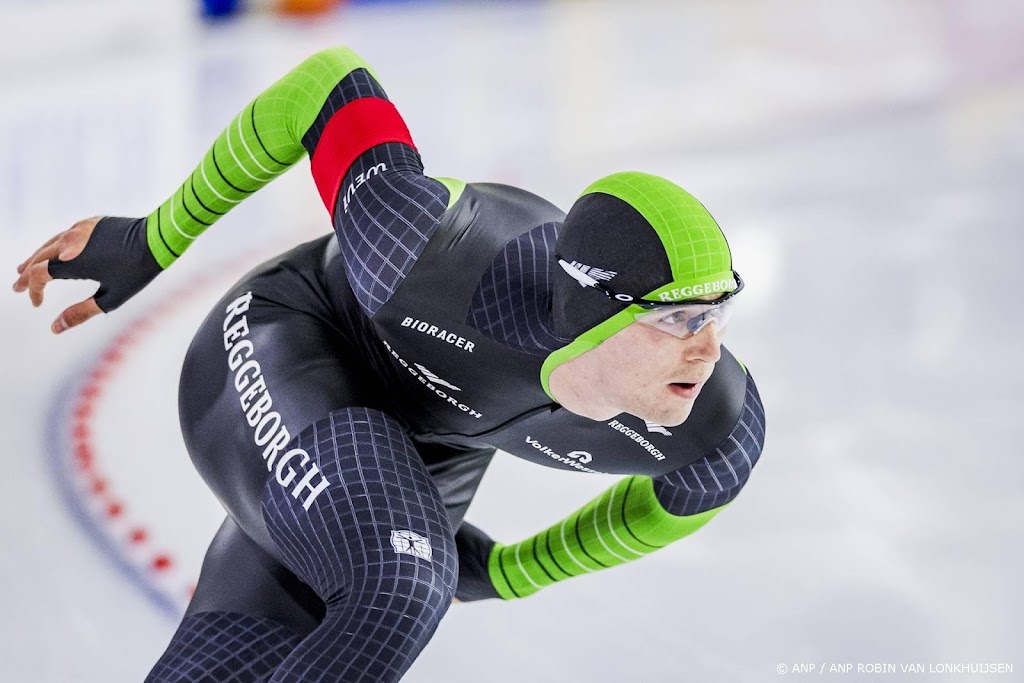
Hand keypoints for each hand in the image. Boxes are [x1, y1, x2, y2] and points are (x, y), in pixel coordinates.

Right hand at [12, 215, 161, 333]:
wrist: (157, 239)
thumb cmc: (137, 271)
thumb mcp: (111, 298)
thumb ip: (81, 313)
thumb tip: (55, 328)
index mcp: (73, 262)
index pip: (40, 276)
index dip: (34, 290)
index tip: (36, 303)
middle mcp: (71, 243)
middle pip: (39, 258)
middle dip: (26, 274)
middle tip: (17, 286)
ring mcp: (81, 230)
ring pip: (50, 244)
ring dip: (36, 257)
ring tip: (25, 267)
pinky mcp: (92, 223)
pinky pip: (65, 234)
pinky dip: (54, 245)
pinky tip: (54, 250)